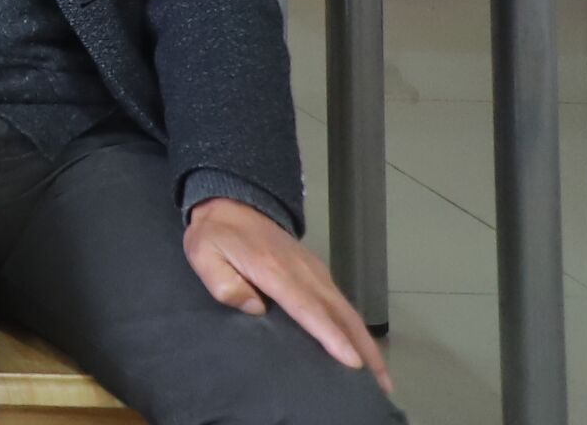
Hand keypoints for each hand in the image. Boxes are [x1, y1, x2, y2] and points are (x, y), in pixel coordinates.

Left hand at [186, 197, 389, 382]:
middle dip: (363, 348)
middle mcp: (303, 271)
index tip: (352, 361)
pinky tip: (363, 347)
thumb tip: (256, 309)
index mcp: (274, 270)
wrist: (232, 204)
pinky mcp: (318, 272)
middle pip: (339, 313)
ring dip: (367, 341)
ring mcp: (314, 271)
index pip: (308, 307)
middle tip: (382, 383)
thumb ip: (224, 283)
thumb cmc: (216, 236)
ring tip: (381, 375)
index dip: (330, 335)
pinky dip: (357, 327)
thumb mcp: (204, 255)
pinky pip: (341, 303)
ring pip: (347, 310)